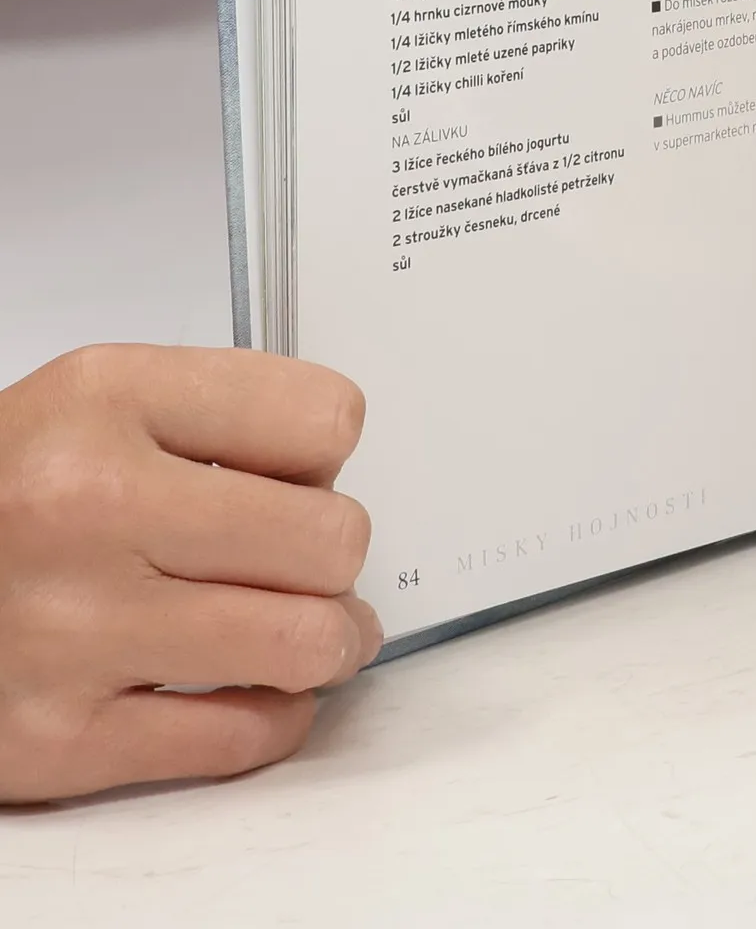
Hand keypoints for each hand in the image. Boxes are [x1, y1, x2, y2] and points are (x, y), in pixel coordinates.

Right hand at [0, 346, 381, 802]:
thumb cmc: (1, 493)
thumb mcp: (94, 402)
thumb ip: (219, 419)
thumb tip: (331, 480)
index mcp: (106, 404)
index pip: (322, 421)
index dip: (326, 454)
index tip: (306, 475)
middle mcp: (88, 507)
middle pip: (329, 538)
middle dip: (336, 556)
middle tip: (313, 563)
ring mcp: (73, 630)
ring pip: (304, 642)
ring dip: (331, 641)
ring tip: (320, 630)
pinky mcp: (56, 740)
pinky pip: (238, 738)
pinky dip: (275, 717)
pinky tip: (260, 691)